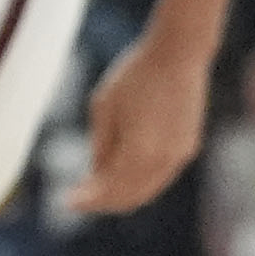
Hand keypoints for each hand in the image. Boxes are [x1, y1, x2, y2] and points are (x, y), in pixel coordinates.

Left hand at [62, 36, 213, 219]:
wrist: (179, 53)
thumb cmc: (136, 74)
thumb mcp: (104, 107)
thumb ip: (100, 146)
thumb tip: (96, 175)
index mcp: (138, 152)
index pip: (107, 191)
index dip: (86, 200)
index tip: (66, 201)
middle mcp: (162, 161)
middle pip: (128, 199)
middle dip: (103, 202)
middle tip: (80, 198)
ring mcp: (178, 156)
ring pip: (146, 192)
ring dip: (122, 194)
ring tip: (99, 187)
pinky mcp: (188, 147)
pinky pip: (160, 177)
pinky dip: (140, 182)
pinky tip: (124, 172)